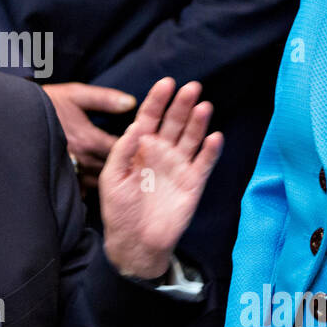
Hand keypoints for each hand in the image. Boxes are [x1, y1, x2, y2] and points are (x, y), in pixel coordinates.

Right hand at [42, 82, 136, 182]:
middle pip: (113, 168)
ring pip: (100, 181)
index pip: (121, 149)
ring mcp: (71, 172)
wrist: (15, 117)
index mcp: (89, 140)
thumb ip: (105, 99)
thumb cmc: (47, 103)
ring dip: (110, 176)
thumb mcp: (75, 94)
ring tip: (122, 172)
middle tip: (138, 162)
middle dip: (125, 165)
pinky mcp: (61, 178)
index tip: (143, 146)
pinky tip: (98, 180)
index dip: (135, 148)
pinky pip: (82, 189)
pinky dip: (91, 185)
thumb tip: (131, 102)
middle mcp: (82, 159)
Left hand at [98, 77, 222, 278]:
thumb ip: (123, 150)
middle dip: (182, 105)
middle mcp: (161, 152)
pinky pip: (204, 162)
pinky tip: (214, 136)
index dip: (158, 100)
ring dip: (198, 122)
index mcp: (140, 148)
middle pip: (174, 122)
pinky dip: (211, 150)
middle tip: (192, 88)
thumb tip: (137, 126)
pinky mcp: (193, 182)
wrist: (136, 243)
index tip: (167, 83)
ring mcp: (178, 166)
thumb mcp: (112, 178)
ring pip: (191, 138)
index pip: (150, 117)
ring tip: (204, 106)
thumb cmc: (119, 210)